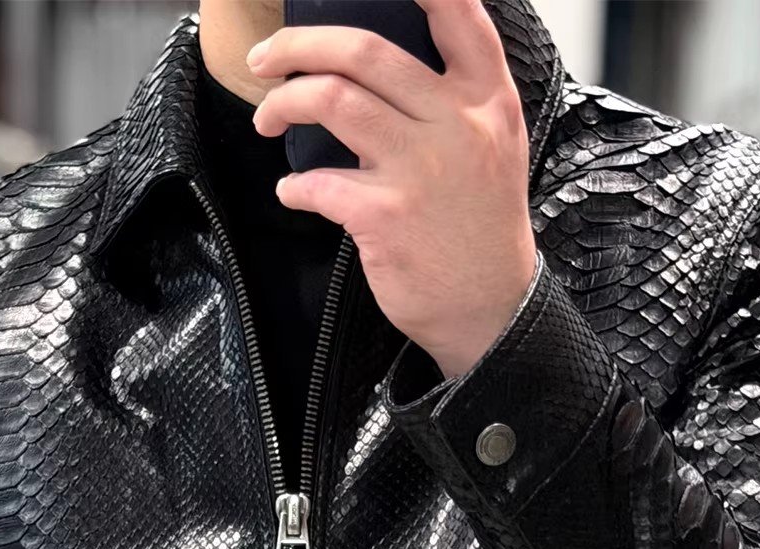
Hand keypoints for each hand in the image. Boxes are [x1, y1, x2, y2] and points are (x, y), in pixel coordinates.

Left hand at [247, 0, 537, 380]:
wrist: (492, 309)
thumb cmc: (482, 224)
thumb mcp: (493, 146)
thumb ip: (452, 97)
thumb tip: (372, 63)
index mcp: (486, 99)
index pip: (458, 15)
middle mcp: (457, 124)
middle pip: (365, 50)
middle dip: (298, 45)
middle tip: (265, 58)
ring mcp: (420, 170)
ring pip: (333, 100)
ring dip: (282, 103)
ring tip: (266, 117)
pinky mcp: (385, 217)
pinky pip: (318, 183)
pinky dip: (294, 187)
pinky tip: (293, 191)